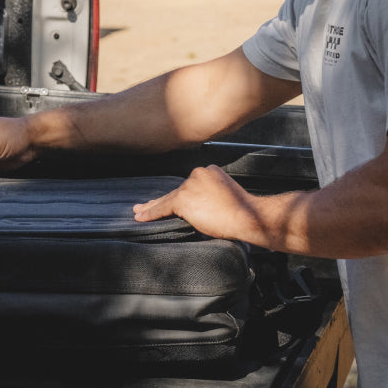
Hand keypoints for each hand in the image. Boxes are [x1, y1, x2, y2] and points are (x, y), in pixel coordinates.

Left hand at [133, 165, 266, 243]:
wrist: (248, 216)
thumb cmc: (243, 212)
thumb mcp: (226, 196)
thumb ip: (210, 196)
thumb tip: (199, 209)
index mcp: (209, 171)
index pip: (189, 185)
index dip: (179, 194)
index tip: (170, 200)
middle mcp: (197, 174)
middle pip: (176, 190)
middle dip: (160, 199)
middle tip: (144, 205)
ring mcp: (190, 185)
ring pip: (168, 199)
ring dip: (153, 206)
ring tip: (139, 212)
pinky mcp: (183, 199)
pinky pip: (163, 207)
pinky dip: (151, 213)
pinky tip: (141, 216)